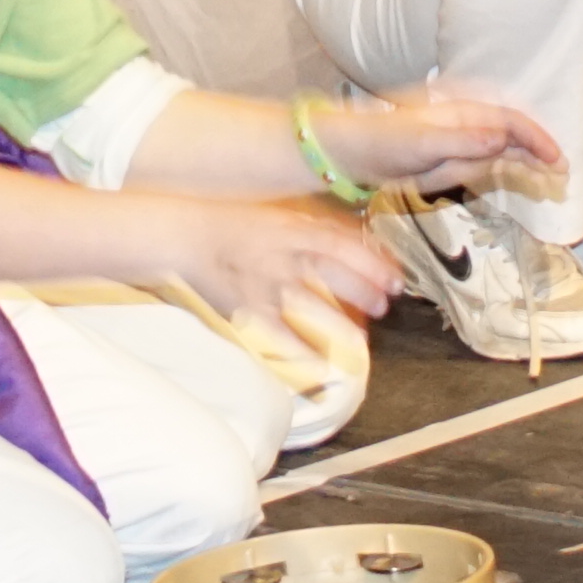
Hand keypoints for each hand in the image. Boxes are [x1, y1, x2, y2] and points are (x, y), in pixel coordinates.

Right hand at [179, 194, 400, 336]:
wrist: (185, 235)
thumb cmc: (234, 225)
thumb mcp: (277, 215)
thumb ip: (313, 227)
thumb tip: (355, 242)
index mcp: (292, 227)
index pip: (343, 245)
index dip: (374, 264)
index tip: (397, 280)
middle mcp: (283, 253)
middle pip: (334, 274)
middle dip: (365, 293)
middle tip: (385, 307)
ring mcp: (265, 283)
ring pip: (312, 307)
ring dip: (341, 325)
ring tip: (362, 342)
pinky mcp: (247, 308)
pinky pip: (279, 335)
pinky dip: (301, 352)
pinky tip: (321, 366)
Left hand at [320, 85, 566, 201]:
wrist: (349, 150)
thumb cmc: (382, 143)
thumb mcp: (422, 145)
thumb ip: (463, 142)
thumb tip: (502, 138)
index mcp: (461, 112)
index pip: (511, 121)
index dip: (536, 138)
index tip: (557, 160)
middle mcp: (464, 121)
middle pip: (512, 132)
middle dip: (538, 150)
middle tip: (563, 174)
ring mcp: (457, 137)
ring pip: (503, 146)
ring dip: (527, 159)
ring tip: (552, 178)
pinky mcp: (448, 153)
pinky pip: (486, 158)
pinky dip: (507, 165)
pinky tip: (519, 175)